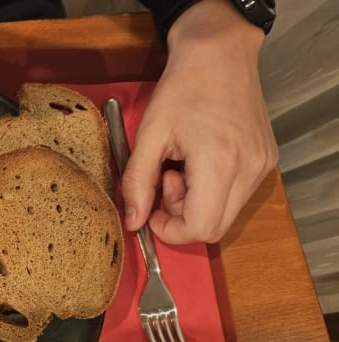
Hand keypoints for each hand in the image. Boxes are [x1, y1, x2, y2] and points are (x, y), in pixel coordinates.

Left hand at [121, 0, 277, 243]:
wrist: (219, 54)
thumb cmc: (182, 89)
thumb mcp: (149, 135)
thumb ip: (137, 182)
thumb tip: (133, 223)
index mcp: (220, 163)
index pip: (201, 229)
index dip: (171, 229)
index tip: (153, 208)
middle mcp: (249, 170)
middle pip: (214, 228)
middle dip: (182, 215)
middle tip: (167, 179)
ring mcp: (262, 166)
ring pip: (226, 214)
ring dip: (197, 202)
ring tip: (182, 166)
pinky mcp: (266, 160)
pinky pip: (237, 195)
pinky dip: (213, 189)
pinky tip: (201, 160)